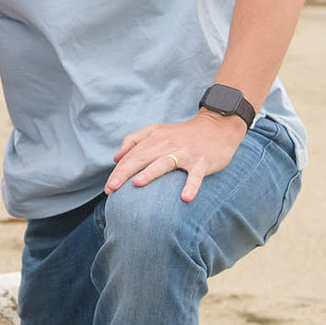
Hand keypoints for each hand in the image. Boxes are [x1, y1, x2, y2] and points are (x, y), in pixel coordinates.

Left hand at [106, 109, 247, 201]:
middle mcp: (167, 144)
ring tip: (137, 184)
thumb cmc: (183, 133)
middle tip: (111, 189)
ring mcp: (185, 152)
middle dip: (124, 173)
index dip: (118, 171)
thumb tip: (115, 158)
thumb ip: (134, 140)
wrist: (217, 126)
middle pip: (141, 158)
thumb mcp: (156, 130)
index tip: (108, 187)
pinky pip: (196, 175)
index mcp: (154, 138)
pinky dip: (191, 186)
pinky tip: (185, 198)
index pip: (131, 156)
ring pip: (164, 162)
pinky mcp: (202, 161)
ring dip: (151, 173)